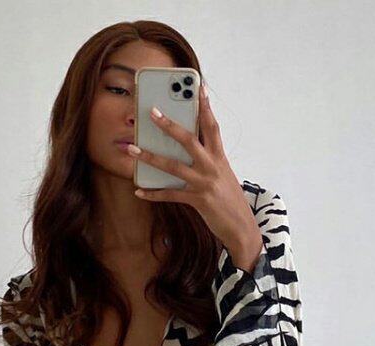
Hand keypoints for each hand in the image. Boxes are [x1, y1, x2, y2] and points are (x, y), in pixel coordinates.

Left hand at [128, 81, 263, 271]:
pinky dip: (153, 193)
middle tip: (152, 112)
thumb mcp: (224, 176)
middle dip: (169, 125)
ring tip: (132, 148)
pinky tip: (139, 191)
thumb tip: (188, 149)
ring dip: (150, 157)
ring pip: (173, 166)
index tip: (198, 87)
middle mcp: (212, 167)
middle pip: (189, 140)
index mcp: (220, 158)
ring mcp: (204, 183)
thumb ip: (209, 161)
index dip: (205, 106)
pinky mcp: (198, 200)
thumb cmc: (230, 201)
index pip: (212, 126)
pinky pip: (170, 195)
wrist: (242, 227)